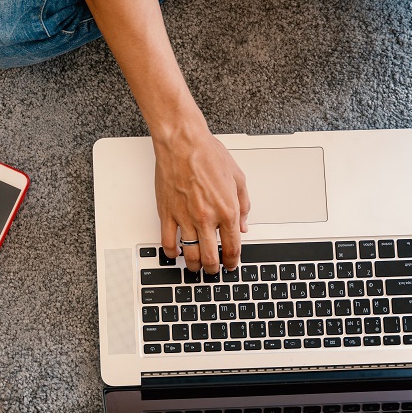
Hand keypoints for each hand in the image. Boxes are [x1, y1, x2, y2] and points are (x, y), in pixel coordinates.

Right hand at [154, 124, 250, 273]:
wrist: (182, 143)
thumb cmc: (208, 155)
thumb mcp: (238, 178)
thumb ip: (244, 205)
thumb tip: (244, 226)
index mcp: (227, 210)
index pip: (232, 247)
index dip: (232, 261)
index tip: (230, 264)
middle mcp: (206, 218)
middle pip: (210, 257)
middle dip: (213, 269)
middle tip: (213, 269)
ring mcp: (185, 218)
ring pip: (190, 255)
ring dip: (194, 265)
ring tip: (196, 265)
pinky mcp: (167, 214)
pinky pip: (168, 243)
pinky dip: (172, 253)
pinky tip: (176, 252)